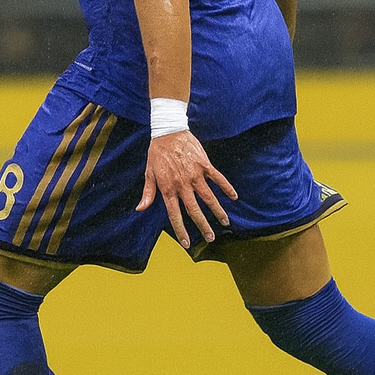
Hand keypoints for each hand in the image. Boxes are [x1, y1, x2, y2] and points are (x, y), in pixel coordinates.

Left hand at [136, 130, 236, 249]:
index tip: (187, 243)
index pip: (175, 214)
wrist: (168, 131)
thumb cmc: (157, 153)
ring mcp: (195, 174)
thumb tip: (140, 209)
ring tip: (224, 222)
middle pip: (194, 210)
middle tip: (211, 238)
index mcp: (168, 188)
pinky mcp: (204, 164)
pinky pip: (218, 178)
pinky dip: (226, 187)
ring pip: (209, 197)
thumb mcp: (149, 173)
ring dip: (217, 211)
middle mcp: (183, 184)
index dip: (181, 230)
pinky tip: (234, 197)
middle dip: (203, 226)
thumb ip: (148, 193)